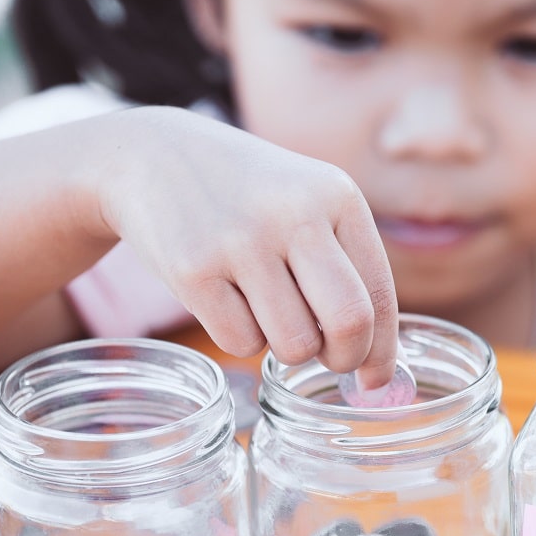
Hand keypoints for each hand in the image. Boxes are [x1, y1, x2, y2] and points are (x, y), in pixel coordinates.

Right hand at [94, 106, 398, 388]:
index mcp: (337, 196)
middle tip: (331, 361)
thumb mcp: (308, 202)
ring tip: (268, 310)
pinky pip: (240, 344)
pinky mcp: (193, 270)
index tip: (374, 380)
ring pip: (294, 344)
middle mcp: (295, 214)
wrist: (153, 156)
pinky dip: (240, 338)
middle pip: (349, 322)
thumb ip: (347, 266)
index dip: (382, 349)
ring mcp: (241, 241)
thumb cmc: (248, 196)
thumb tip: (380, 361)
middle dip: (346, 358)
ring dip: (287, 347)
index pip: (379, 294)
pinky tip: (228, 300)